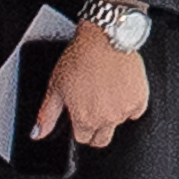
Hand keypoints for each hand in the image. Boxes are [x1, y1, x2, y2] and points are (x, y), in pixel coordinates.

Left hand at [31, 27, 149, 148]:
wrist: (104, 38)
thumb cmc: (79, 58)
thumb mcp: (55, 86)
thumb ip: (47, 115)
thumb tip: (38, 134)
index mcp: (84, 119)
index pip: (82, 138)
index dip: (79, 127)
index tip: (79, 114)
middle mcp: (106, 119)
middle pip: (101, 140)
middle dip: (95, 130)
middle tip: (92, 109)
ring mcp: (124, 111)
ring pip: (117, 124)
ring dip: (111, 115)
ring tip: (104, 92)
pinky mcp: (140, 99)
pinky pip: (135, 112)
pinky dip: (128, 106)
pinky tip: (119, 91)